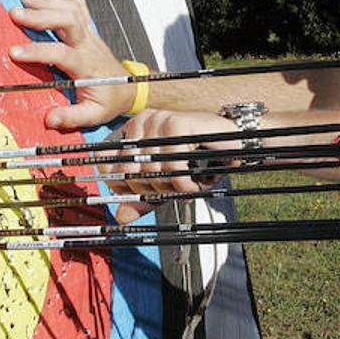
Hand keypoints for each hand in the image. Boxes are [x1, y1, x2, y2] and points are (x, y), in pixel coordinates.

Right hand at [8, 0, 134, 129]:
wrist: (128, 87)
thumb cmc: (109, 100)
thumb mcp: (93, 115)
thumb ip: (72, 117)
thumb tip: (50, 118)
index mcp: (86, 66)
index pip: (61, 53)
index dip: (38, 51)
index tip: (14, 52)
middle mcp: (88, 45)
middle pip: (69, 19)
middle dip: (41, 14)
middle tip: (16, 13)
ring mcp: (89, 34)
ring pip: (73, 7)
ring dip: (48, 1)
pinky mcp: (88, 29)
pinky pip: (79, 4)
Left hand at [105, 108, 234, 222]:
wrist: (231, 141)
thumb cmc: (197, 159)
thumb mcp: (165, 182)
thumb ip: (142, 198)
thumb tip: (121, 217)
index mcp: (132, 132)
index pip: (109, 166)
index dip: (124, 187)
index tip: (146, 193)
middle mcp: (141, 122)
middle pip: (131, 172)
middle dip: (153, 190)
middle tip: (172, 191)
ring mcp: (158, 120)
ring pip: (151, 170)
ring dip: (171, 188)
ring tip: (186, 185)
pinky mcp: (177, 124)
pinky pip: (172, 166)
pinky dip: (184, 183)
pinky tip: (192, 184)